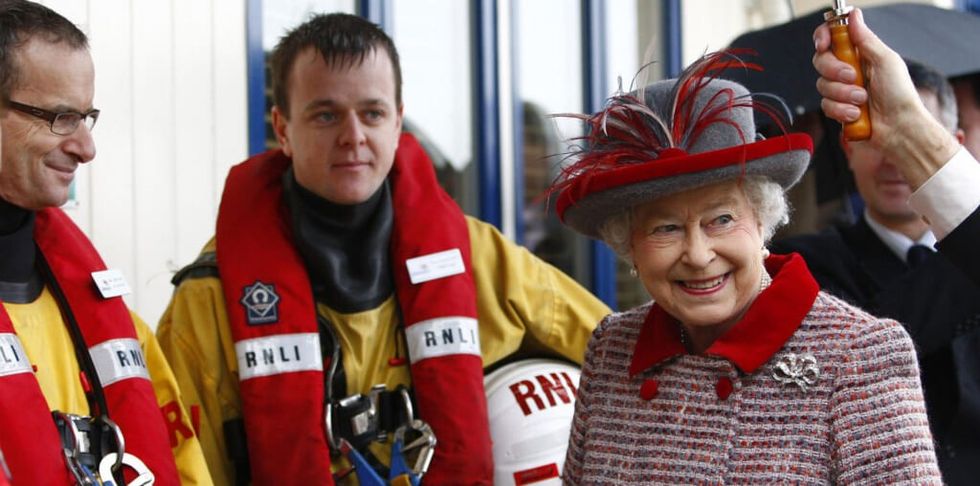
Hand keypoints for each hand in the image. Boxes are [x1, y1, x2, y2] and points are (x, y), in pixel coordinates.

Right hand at [812, 7, 958, 186]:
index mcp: (860, 55)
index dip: (823, 37)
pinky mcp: (837, 109)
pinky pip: (825, 106)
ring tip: (863, 100)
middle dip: (835, 70)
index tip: (823, 44)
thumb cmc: (899, 95)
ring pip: (822, 85)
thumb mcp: (885, 61)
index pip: (832, 38)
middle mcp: (848, 70)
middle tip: (853, 77)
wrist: (899, 129)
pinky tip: (857, 114)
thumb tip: (853, 15)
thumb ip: (866, 39)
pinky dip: (842, 110)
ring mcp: (841, 91)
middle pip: (821, 61)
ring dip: (843, 94)